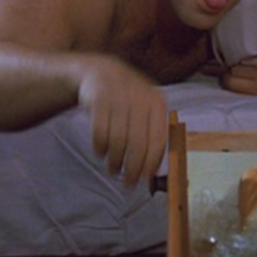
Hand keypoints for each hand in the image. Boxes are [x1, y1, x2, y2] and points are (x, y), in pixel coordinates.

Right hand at [78, 57, 167, 184]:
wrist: (102, 72)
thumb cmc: (129, 99)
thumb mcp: (146, 108)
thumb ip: (153, 133)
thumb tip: (154, 168)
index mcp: (157, 103)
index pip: (158, 139)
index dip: (151, 162)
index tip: (145, 179)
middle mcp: (140, 99)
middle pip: (137, 143)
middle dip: (132, 168)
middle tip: (128, 183)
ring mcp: (119, 98)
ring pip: (118, 140)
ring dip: (115, 160)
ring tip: (113, 168)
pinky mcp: (99, 99)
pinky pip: (100, 132)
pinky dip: (100, 147)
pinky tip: (101, 152)